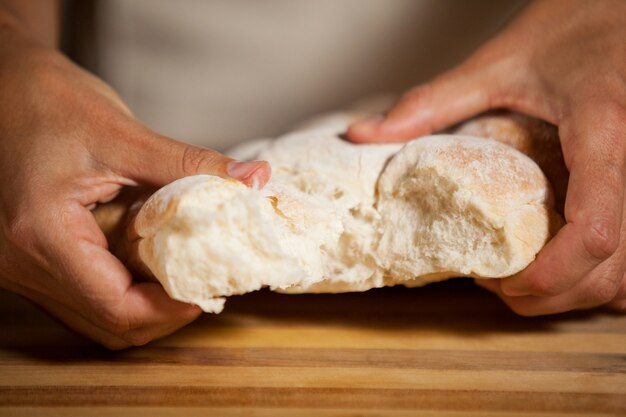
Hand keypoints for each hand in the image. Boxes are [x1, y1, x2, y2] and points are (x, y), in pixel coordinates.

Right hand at [0, 17, 270, 347]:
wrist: (3, 85)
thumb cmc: (49, 101)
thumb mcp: (124, 134)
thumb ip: (189, 165)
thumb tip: (252, 179)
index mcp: (42, 234)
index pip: (116, 307)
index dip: (169, 310)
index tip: (206, 292)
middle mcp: (22, 262)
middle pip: (106, 324)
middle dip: (160, 314)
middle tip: (200, 285)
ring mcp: (20, 265)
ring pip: (93, 318)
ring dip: (141, 305)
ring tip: (178, 275)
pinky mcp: (29, 258)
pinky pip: (81, 296)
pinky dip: (119, 291)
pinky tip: (146, 264)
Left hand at [347, 0, 625, 314]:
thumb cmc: (576, 23)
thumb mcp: (500, 61)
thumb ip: (433, 102)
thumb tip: (364, 135)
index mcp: (603, 131)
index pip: (596, 229)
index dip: (552, 275)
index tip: (506, 284)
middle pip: (613, 270)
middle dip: (553, 294)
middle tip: (502, 285)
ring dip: (580, 290)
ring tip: (531, 277)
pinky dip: (608, 274)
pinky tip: (571, 262)